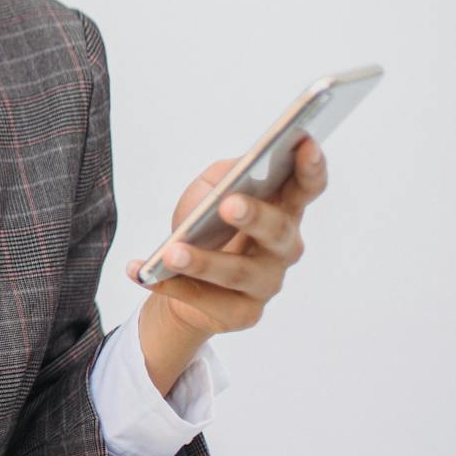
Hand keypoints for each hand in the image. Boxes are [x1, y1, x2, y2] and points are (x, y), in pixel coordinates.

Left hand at [126, 136, 326, 339]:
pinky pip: (206, 300)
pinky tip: (144, 273)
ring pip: (238, 273)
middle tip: (228, 205)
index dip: (311, 167)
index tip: (304, 142)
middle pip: (277, 232)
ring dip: (203, 261)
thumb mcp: (209, 191)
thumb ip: (224, 175)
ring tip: (172, 252)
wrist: (180, 277)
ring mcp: (267, 283)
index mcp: (283, 210)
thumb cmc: (204, 225)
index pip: (307, 187)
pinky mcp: (242, 313)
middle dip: (254, 216)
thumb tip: (236, 170)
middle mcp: (284, 248)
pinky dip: (171, 285)